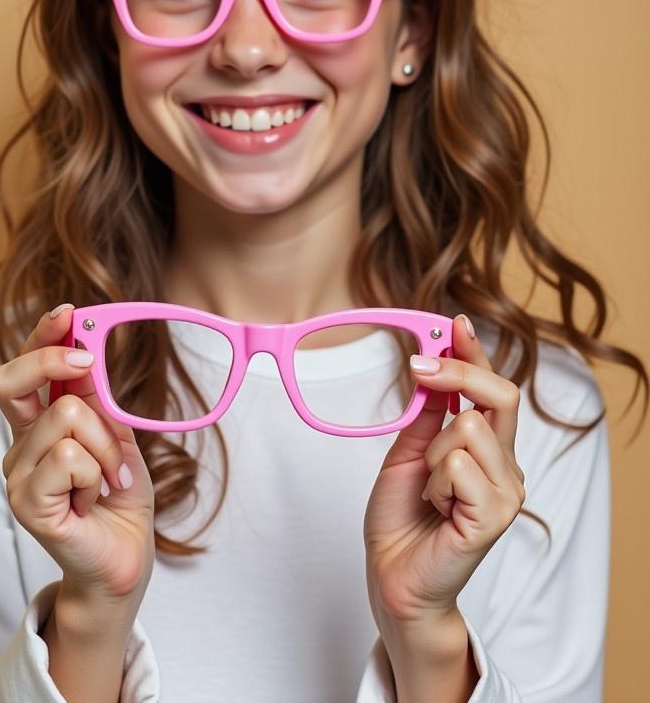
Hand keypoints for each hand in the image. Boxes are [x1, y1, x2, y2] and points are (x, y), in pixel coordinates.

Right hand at [0, 304, 154, 610]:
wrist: (126, 556)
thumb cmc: (119, 497)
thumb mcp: (117, 435)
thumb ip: (97, 398)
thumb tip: (86, 348)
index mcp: (39, 425)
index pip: (23, 370)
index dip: (41, 336)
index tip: (68, 312)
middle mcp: (20, 446)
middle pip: (11, 381)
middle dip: (54, 360)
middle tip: (90, 365)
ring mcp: (18, 475)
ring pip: (67, 416)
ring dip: (106, 445)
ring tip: (108, 477)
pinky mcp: (27, 503)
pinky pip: (70, 457)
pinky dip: (97, 473)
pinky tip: (94, 498)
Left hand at [363, 314, 525, 624]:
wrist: (393, 578)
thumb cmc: (401, 520)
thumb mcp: (407, 453)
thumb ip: (426, 415)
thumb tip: (432, 366)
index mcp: (488, 448)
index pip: (492, 388)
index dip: (475, 352)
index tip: (455, 322)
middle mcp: (506, 466)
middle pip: (500, 394)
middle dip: (456, 372)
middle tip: (418, 368)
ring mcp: (506, 491)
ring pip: (467, 426)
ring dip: (431, 453)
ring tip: (428, 488)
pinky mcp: (495, 515)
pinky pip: (457, 463)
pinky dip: (434, 480)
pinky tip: (435, 507)